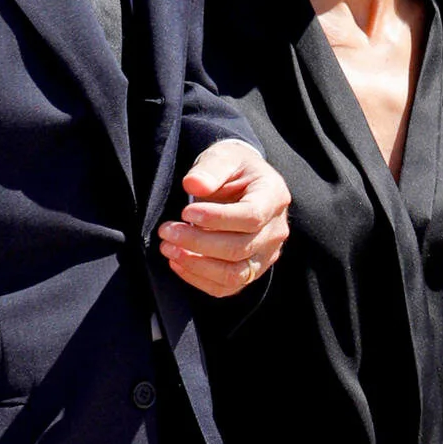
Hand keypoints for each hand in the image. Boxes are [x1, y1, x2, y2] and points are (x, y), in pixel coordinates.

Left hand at [157, 138, 290, 299]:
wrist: (240, 183)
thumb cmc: (232, 168)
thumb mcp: (223, 156)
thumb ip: (210, 168)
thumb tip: (193, 184)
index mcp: (274, 197)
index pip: (251, 216)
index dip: (216, 219)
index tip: (185, 212)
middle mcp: (276, 230)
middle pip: (239, 248)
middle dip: (197, 242)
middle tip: (166, 230)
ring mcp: (266, 255)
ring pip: (234, 274)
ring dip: (196, 265)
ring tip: (168, 248)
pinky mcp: (251, 271)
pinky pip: (227, 287)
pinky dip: (199, 279)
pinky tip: (177, 262)